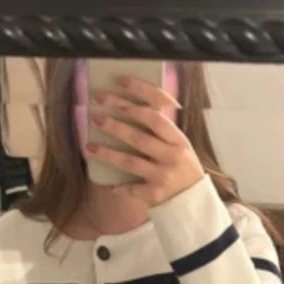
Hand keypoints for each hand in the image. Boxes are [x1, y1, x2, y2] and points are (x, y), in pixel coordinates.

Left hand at [85, 76, 204, 205]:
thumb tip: (131, 104)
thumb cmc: (180, 167)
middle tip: (95, 117)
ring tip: (89, 146)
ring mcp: (164, 176)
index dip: (138, 96)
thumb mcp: (178, 146)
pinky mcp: (155, 195)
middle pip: (139, 137)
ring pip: (130, 162)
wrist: (194, 200)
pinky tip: (108, 184)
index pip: (156, 114)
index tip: (120, 83)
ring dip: (107, 153)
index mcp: (179, 140)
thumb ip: (161, 131)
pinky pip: (131, 188)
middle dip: (115, 126)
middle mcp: (172, 156)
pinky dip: (119, 186)